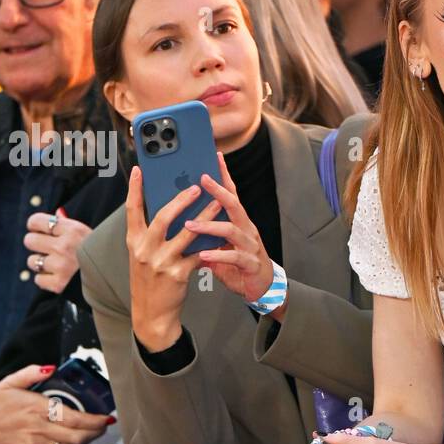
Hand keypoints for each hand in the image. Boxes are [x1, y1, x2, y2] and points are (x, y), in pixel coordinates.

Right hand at [0, 364, 113, 443]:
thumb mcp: (8, 383)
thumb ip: (31, 373)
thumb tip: (50, 367)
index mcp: (35, 408)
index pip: (74, 418)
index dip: (95, 420)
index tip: (105, 417)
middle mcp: (37, 428)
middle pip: (78, 436)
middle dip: (96, 432)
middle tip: (102, 425)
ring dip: (85, 441)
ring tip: (91, 432)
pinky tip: (72, 439)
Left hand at [24, 209, 91, 292]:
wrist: (117, 278)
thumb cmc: (99, 254)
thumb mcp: (89, 235)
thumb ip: (69, 225)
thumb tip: (57, 213)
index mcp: (73, 230)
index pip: (35, 221)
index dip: (36, 227)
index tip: (42, 232)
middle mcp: (65, 246)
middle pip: (29, 240)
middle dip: (37, 245)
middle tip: (49, 249)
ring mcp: (61, 266)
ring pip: (32, 261)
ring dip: (41, 264)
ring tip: (56, 265)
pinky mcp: (59, 284)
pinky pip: (38, 280)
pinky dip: (46, 280)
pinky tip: (58, 277)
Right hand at [125, 165, 213, 349]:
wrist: (151, 313)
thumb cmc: (150, 280)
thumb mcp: (143, 256)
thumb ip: (152, 235)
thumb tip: (169, 208)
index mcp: (134, 242)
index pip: (132, 210)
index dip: (134, 188)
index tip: (139, 169)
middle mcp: (144, 250)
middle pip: (162, 217)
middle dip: (180, 200)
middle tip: (196, 186)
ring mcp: (161, 263)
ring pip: (186, 234)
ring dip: (204, 217)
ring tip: (218, 203)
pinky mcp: (177, 274)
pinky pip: (198, 254)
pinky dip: (210, 244)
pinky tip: (221, 234)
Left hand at [186, 152, 277, 306]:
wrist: (262, 286)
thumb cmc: (238, 264)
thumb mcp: (220, 245)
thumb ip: (205, 233)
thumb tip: (181, 220)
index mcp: (239, 222)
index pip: (232, 193)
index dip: (224, 175)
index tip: (215, 157)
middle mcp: (246, 229)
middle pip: (234, 204)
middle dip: (218, 191)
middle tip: (202, 179)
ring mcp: (250, 245)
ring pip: (231, 230)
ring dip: (209, 226)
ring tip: (189, 225)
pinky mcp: (250, 263)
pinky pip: (234, 257)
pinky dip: (217, 256)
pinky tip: (203, 256)